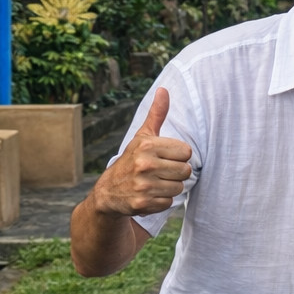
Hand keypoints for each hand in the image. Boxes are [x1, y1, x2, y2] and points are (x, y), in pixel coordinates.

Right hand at [89, 87, 193, 216]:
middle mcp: (145, 164)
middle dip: (175, 173)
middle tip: (159, 173)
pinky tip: (148, 196)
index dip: (177, 156)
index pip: (186, 152)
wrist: (107, 193)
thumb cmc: (131, 161)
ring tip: (153, 184)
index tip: (163, 158)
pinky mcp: (142, 204)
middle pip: (186, 171)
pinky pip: (168, 203)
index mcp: (147, 145)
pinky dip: (160, 202)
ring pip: (179, 188)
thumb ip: (156, 115)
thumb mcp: (142, 137)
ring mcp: (143, 185)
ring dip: (169, 188)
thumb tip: (164, 89)